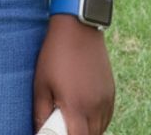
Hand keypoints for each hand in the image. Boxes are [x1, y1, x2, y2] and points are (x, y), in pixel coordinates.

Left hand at [33, 16, 114, 134]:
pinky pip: (107, 116)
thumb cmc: (55, 54)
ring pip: (100, 129)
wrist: (78, 26)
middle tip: (62, 124)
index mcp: (76, 107)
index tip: (58, 132)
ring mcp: (106, 100)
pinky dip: (97, 121)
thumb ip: (41, 112)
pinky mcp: (111, 92)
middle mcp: (95, 107)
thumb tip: (39, 130)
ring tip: (72, 120)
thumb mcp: (41, 83)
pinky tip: (84, 113)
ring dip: (88, 130)